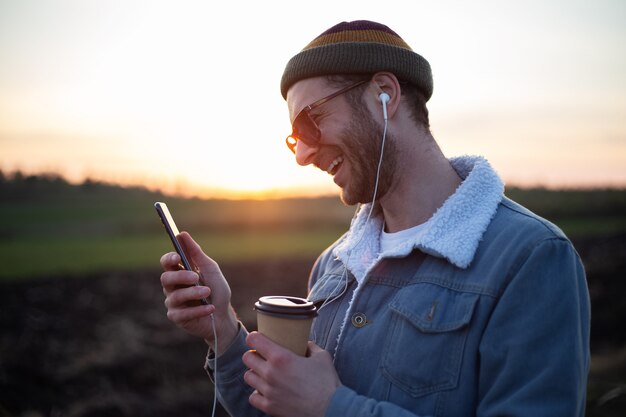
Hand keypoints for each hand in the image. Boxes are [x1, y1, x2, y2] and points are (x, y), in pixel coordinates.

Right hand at [160, 232, 237, 351]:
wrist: (224, 315)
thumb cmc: (217, 290)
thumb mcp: (210, 269)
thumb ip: (196, 253)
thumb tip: (182, 234)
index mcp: (179, 272)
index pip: (166, 262)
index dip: (169, 259)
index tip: (178, 257)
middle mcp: (173, 287)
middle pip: (166, 278)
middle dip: (181, 276)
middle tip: (196, 277)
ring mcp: (173, 302)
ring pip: (175, 296)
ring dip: (194, 293)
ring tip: (208, 292)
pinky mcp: (176, 317)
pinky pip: (182, 313)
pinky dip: (199, 310)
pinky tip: (210, 308)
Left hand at [242, 332, 340, 416]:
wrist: (331, 410)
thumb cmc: (327, 383)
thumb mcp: (322, 357)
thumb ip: (310, 347)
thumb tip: (304, 344)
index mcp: (281, 358)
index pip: (254, 340)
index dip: (254, 337)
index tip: (256, 338)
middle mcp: (270, 374)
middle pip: (247, 358)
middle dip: (253, 354)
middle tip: (261, 356)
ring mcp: (268, 392)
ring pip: (248, 377)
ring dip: (255, 373)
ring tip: (264, 373)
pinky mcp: (269, 407)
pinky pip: (253, 397)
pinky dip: (257, 393)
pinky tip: (267, 391)